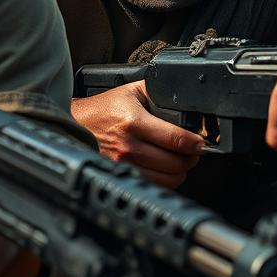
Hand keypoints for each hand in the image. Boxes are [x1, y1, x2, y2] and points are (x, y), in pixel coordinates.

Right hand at [71, 82, 204, 188]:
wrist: (76, 124)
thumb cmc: (103, 108)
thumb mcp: (131, 91)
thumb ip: (158, 91)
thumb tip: (183, 95)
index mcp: (134, 122)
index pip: (176, 140)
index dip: (195, 143)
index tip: (200, 142)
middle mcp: (129, 147)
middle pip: (176, 164)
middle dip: (190, 158)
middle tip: (192, 150)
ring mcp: (124, 165)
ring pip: (167, 180)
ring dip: (179, 171)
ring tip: (179, 159)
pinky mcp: (121, 176)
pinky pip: (153, 185)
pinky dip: (163, 180)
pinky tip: (163, 168)